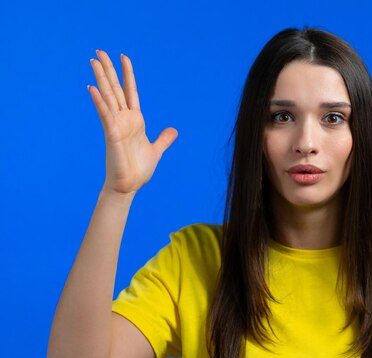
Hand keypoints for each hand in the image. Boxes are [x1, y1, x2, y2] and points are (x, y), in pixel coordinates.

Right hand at [87, 50, 177, 195]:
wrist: (129, 186)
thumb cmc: (139, 169)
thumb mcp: (156, 150)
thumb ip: (164, 138)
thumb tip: (174, 130)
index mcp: (135, 120)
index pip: (130, 91)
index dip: (128, 74)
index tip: (123, 57)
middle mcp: (124, 119)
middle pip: (115, 89)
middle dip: (109, 70)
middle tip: (99, 51)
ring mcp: (116, 125)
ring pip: (108, 97)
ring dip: (100, 79)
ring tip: (93, 61)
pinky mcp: (111, 134)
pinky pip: (104, 114)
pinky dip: (99, 102)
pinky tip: (92, 88)